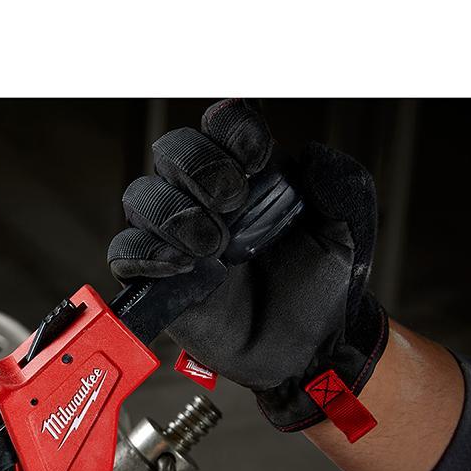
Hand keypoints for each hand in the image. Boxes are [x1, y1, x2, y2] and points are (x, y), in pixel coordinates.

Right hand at [107, 99, 387, 432]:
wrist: (309, 347)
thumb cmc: (324, 287)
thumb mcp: (346, 228)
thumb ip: (336, 183)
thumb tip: (309, 152)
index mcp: (249, 173)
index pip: (222, 123)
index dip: (232, 130)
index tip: (257, 160)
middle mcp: (206, 197)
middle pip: (172, 151)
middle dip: (198, 167)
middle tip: (232, 203)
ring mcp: (177, 237)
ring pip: (141, 197)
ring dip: (173, 214)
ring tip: (212, 247)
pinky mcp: (158, 280)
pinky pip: (124, 254)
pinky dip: (142, 254)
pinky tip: (179, 266)